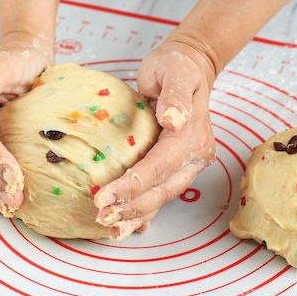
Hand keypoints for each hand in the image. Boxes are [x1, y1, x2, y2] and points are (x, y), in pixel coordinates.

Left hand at [94, 39, 216, 239]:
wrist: (188, 65)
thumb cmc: (176, 66)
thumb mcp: (175, 72)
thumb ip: (175, 95)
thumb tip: (172, 119)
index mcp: (192, 136)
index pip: (160, 167)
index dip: (132, 185)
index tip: (104, 196)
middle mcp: (194, 155)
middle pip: (162, 190)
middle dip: (132, 207)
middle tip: (102, 216)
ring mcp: (186, 162)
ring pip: (162, 197)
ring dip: (137, 215)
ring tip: (113, 230)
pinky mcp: (174, 164)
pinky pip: (160, 191)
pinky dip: (145, 210)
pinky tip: (131, 225)